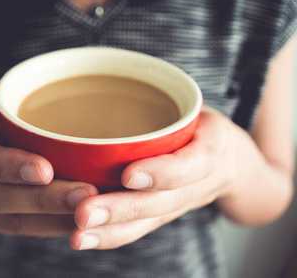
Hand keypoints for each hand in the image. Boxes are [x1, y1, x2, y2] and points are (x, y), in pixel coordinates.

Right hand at [0, 118, 98, 236]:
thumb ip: (13, 117)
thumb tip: (66, 104)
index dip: (7, 166)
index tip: (45, 169)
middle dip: (43, 198)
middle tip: (84, 194)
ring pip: (11, 222)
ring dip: (53, 218)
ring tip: (87, 210)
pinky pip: (23, 232)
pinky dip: (52, 227)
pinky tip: (78, 221)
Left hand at [69, 107, 237, 249]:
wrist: (231, 161)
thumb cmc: (200, 124)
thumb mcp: (196, 104)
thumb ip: (161, 95)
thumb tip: (103, 73)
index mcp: (214, 145)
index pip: (196, 162)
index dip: (165, 172)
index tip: (129, 175)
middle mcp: (201, 181)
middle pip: (164, 202)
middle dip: (123, 209)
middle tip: (84, 213)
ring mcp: (183, 202)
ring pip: (150, 222)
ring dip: (112, 230)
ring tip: (78, 235)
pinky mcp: (166, 213)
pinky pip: (142, 229)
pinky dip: (113, 235)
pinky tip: (84, 238)